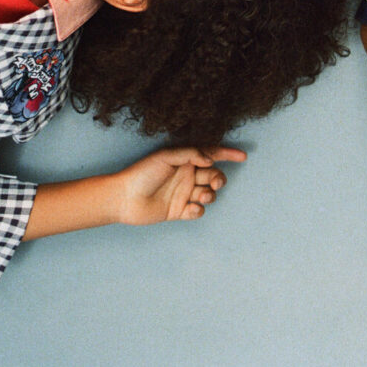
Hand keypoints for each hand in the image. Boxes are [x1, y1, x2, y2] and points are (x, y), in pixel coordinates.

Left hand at [115, 145, 246, 224]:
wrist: (123, 198)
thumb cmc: (142, 173)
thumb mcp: (166, 157)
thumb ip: (190, 154)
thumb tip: (211, 159)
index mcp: (185, 160)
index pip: (211, 155)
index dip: (228, 154)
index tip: (243, 157)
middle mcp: (186, 176)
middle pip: (213, 176)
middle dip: (219, 179)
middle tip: (214, 183)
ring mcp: (183, 194)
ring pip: (208, 194)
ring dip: (209, 195)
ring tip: (201, 196)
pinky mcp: (178, 211)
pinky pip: (197, 211)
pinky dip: (197, 211)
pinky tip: (189, 208)